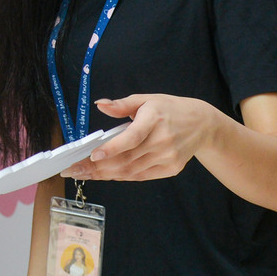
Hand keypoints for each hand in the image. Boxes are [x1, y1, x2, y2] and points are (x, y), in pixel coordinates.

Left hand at [68, 94, 224, 182]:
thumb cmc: (169, 109)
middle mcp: (163, 140)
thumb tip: (100, 105)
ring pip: (132, 171)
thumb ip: (122, 104)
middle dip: (98, 167)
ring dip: (106, 174)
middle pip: (127, 158)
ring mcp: (169, 157)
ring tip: (84, 174)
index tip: (93, 156)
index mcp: (155, 119)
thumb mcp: (146, 99)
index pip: (132, 137)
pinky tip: (106, 174)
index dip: (113, 149)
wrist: (202, 124)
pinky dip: (122, 176)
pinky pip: (141, 176)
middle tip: (74, 170)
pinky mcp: (171, 168)